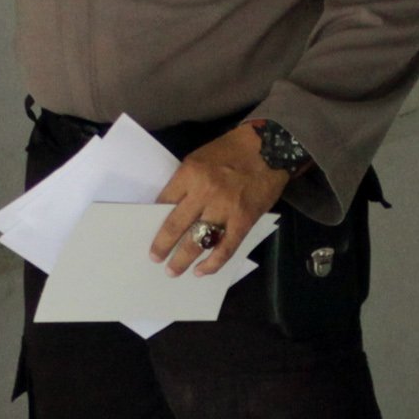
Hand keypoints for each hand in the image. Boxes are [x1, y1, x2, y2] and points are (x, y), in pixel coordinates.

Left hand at [151, 124, 291, 276]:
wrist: (270, 147)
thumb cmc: (232, 150)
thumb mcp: (200, 158)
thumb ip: (186, 181)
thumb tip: (173, 207)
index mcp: (190, 173)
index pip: (164, 202)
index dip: (154, 220)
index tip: (148, 231)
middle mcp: (204, 192)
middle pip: (176, 226)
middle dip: (162, 246)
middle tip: (155, 259)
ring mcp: (225, 208)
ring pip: (198, 241)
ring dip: (183, 260)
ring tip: (174, 271)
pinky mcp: (243, 220)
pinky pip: (225, 248)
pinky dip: (213, 263)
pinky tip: (202, 270)